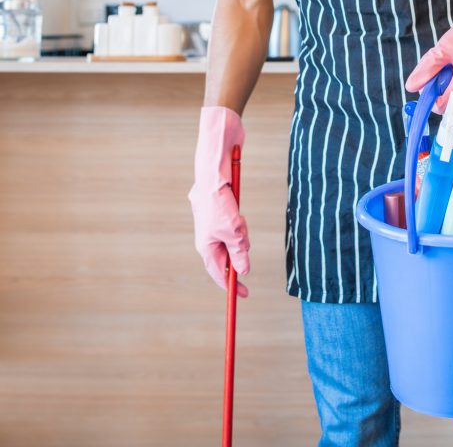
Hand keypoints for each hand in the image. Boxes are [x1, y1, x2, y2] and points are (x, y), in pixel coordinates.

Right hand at [188, 106, 250, 295]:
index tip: (246, 295)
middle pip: (227, 252)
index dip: (230, 285)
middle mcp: (206, 231)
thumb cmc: (219, 196)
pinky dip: (240, 217)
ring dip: (241, 230)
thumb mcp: (233, 230)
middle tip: (244, 238)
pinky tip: (235, 203)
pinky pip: (235, 218)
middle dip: (240, 250)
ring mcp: (213, 217)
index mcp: (204, 242)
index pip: (216, 272)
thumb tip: (243, 270)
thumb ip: (238, 252)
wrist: (215, 160)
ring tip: (238, 215)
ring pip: (234, 234)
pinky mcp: (222, 203)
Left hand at [405, 0, 452, 105]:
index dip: (428, 94)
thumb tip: (411, 87)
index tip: (427, 76)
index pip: (439, 105)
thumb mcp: (442, 50)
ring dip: (445, 81)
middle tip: (441, 64)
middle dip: (438, 85)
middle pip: (446, 100)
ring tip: (450, 61)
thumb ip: (425, 70)